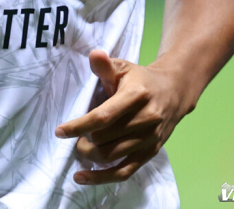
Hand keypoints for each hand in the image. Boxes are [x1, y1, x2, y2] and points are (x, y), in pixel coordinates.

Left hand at [54, 49, 194, 184]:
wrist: (174, 92)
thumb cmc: (140, 79)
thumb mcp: (123, 67)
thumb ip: (105, 65)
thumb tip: (94, 55)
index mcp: (136, 96)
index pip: (103, 116)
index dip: (79, 126)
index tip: (60, 131)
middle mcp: (146, 120)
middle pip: (105, 139)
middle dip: (83, 141)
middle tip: (73, 138)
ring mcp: (149, 139)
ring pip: (113, 157)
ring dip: (90, 157)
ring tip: (79, 150)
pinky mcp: (150, 153)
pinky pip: (125, 172)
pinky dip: (102, 178)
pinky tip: (83, 178)